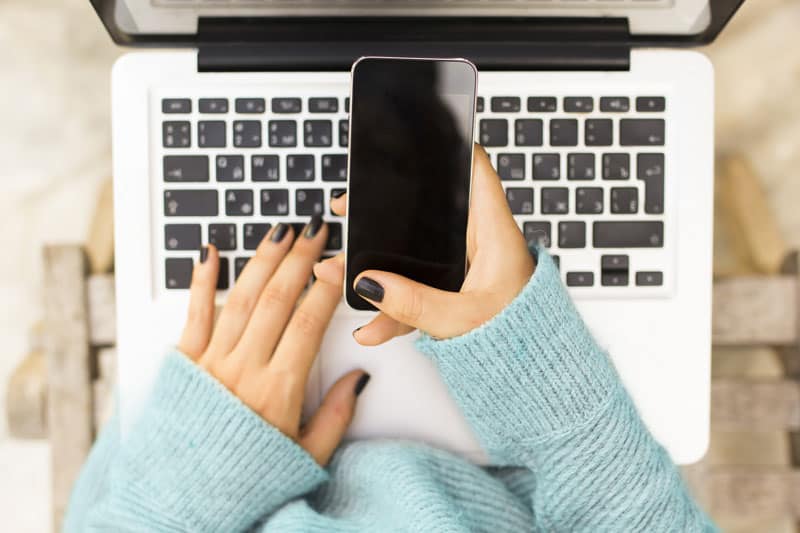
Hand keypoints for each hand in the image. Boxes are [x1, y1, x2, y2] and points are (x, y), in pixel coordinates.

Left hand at [177, 219, 368, 465]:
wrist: (184, 497)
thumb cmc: (245, 475)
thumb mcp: (307, 455)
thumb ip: (338, 415)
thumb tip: (360, 378)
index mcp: (279, 389)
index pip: (309, 322)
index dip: (326, 286)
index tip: (337, 262)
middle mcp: (244, 368)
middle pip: (278, 299)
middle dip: (299, 258)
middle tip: (313, 230)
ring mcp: (212, 361)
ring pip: (242, 297)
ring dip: (262, 259)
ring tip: (278, 231)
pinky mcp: (184, 362)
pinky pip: (194, 313)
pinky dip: (201, 280)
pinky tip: (209, 253)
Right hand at [315, 145, 534, 344]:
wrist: (536, 373)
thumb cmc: (522, 340)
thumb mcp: (463, 321)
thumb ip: (415, 305)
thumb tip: (371, 283)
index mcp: (494, 234)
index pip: (476, 171)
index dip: (452, 147)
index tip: (418, 136)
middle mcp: (480, 244)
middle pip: (429, 212)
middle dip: (385, 214)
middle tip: (350, 208)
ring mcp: (465, 269)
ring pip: (415, 255)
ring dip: (377, 266)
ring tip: (339, 272)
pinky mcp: (456, 294)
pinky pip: (417, 289)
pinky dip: (393, 304)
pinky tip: (371, 325)